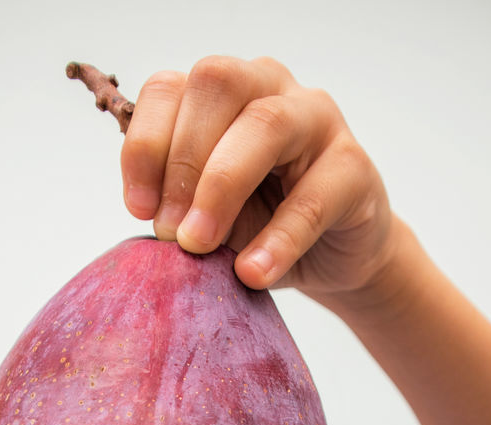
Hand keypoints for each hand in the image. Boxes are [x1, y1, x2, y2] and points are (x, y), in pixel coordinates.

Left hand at [120, 55, 394, 298]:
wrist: (332, 259)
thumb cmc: (261, 227)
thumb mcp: (207, 217)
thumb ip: (181, 207)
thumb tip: (157, 220)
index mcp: (221, 94)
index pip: (170, 88)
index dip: (145, 145)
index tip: (137, 209)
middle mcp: (268, 87)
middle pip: (216, 85)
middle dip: (182, 162)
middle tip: (171, 234)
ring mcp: (317, 118)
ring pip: (265, 124)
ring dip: (222, 187)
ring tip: (200, 246)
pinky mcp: (354, 166)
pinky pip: (312, 197)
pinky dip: (278, 240)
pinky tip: (254, 274)